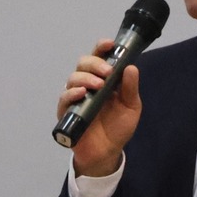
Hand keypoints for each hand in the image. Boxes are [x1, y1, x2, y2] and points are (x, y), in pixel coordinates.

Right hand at [56, 40, 142, 176]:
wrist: (108, 152)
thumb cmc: (118, 128)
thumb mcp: (131, 107)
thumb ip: (130, 88)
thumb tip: (131, 67)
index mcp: (103, 79)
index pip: (99, 58)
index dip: (102, 48)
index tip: (110, 43)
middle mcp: (87, 84)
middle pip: (83, 63)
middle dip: (95, 63)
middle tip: (107, 72)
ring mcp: (75, 97)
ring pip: (73, 78)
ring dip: (86, 78)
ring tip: (99, 85)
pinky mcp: (67, 112)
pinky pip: (65, 98)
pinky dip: (73, 93)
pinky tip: (82, 94)